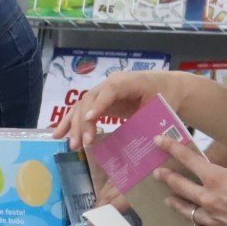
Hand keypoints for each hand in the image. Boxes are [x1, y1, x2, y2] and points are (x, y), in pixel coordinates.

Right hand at [53, 70, 169, 151]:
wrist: (168, 87)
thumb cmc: (166, 96)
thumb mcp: (160, 107)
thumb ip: (146, 119)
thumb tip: (138, 140)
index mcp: (126, 81)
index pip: (109, 91)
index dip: (98, 104)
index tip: (90, 119)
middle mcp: (110, 84)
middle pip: (90, 100)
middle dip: (83, 122)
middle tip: (82, 144)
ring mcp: (103, 92)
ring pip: (82, 106)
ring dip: (73, 124)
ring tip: (68, 143)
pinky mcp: (101, 102)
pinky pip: (83, 110)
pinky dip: (70, 121)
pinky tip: (58, 134)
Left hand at [154, 136, 226, 225]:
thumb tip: (221, 175)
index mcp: (214, 177)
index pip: (187, 159)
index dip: (171, 148)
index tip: (158, 140)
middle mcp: (207, 196)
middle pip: (179, 185)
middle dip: (166, 177)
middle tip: (157, 173)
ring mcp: (210, 215)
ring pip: (184, 208)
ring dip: (174, 202)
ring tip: (167, 199)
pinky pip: (199, 225)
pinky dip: (193, 221)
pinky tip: (190, 219)